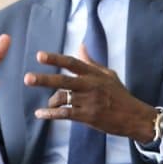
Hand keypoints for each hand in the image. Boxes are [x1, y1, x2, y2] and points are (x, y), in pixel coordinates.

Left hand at [25, 45, 158, 141]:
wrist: (134, 117)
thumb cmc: (120, 95)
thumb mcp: (108, 75)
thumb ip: (91, 62)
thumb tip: (80, 45)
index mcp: (94, 74)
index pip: (72, 63)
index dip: (55, 59)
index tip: (39, 55)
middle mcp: (90, 86)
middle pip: (63, 80)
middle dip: (44, 79)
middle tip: (28, 78)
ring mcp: (88, 102)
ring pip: (62, 98)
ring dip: (51, 102)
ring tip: (47, 105)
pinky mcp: (88, 116)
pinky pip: (65, 114)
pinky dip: (51, 114)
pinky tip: (40, 113)